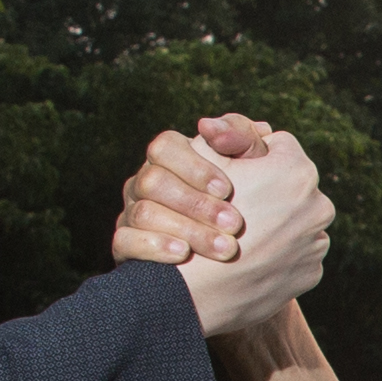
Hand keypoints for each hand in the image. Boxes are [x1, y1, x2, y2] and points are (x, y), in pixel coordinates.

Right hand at [112, 118, 250, 269]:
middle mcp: (145, 183)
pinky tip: (184, 254)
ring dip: (186, 229)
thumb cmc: (254, 197)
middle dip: (196, 204)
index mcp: (170, 158)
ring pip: (143, 214)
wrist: (251, 251)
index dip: (194, 167)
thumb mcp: (258, 163)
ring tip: (224, 247)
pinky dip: (154, 247)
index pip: (164, 147)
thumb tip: (207, 126)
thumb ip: (240, 136)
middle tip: (234, 224)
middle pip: (152, 182)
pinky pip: (124, 242)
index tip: (227, 190)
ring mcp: (132, 213)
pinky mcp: (126, 246)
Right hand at [166, 117, 331, 339]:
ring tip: (242, 235)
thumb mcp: (201, 161)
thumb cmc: (193, 217)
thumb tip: (216, 124)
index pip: (277, 145)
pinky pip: (295, 254)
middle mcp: (318, 206)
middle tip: (235, 204)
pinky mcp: (310, 274)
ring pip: (294, 221)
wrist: (196, 292)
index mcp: (297, 170)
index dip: (249, 156)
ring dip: (274, 224)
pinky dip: (277, 254)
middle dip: (267, 190)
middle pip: (291, 185)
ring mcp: (317, 244)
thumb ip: (222, 134)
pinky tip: (250, 259)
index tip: (232, 173)